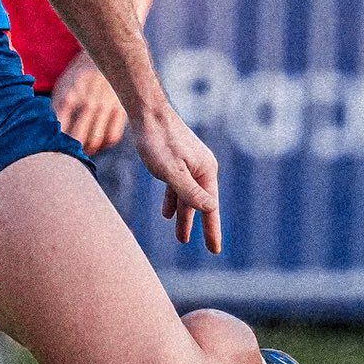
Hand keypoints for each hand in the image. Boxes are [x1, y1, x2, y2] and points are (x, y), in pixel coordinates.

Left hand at [51, 52, 127, 154]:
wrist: (101, 59)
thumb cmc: (76, 79)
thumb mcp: (61, 89)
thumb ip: (55, 111)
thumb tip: (47, 136)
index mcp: (68, 98)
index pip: (60, 131)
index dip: (56, 146)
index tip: (52, 153)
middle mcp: (87, 103)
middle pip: (78, 139)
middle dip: (71, 152)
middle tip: (67, 157)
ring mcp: (105, 106)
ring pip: (96, 141)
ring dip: (88, 151)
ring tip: (82, 152)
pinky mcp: (120, 109)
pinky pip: (113, 137)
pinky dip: (105, 145)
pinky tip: (99, 143)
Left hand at [130, 103, 221, 253]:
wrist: (148, 113)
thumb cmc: (159, 142)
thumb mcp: (172, 172)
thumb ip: (190, 192)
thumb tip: (211, 208)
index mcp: (205, 171)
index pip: (210, 207)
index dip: (212, 230)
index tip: (215, 250)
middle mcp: (201, 167)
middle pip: (200, 203)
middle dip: (198, 225)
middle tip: (205, 248)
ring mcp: (189, 163)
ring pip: (187, 196)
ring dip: (183, 215)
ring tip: (181, 237)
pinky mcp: (176, 159)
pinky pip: (177, 186)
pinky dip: (173, 200)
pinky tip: (167, 212)